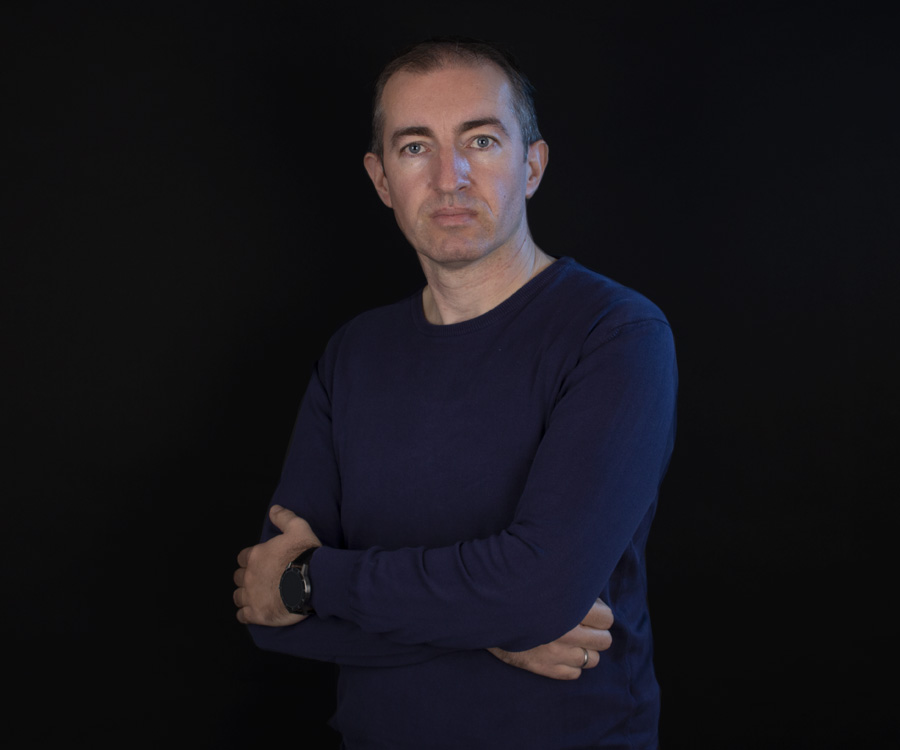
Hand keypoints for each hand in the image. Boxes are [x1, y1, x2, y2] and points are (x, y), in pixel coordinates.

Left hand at [233, 504, 321, 626]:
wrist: (314, 581)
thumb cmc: (306, 556)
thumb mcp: (298, 528)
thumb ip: (284, 517)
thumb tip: (274, 509)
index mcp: (256, 556)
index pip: (243, 558)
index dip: (250, 561)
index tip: (260, 563)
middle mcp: (249, 576)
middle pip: (239, 578)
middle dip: (247, 578)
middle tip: (260, 580)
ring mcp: (252, 596)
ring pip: (238, 597)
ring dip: (245, 596)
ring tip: (256, 597)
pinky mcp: (257, 613)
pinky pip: (243, 616)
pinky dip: (247, 614)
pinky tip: (254, 612)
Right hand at [488, 598, 613, 679]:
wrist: (485, 608)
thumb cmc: (519, 590)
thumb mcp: (548, 583)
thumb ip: (572, 589)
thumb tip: (594, 595)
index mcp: (569, 607)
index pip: (607, 618)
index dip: (601, 614)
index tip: (592, 610)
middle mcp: (566, 632)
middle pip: (604, 641)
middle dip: (596, 632)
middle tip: (585, 626)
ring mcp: (556, 653)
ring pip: (592, 660)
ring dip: (585, 650)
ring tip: (573, 640)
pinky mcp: (544, 668)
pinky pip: (574, 674)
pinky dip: (571, 664)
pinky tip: (561, 652)